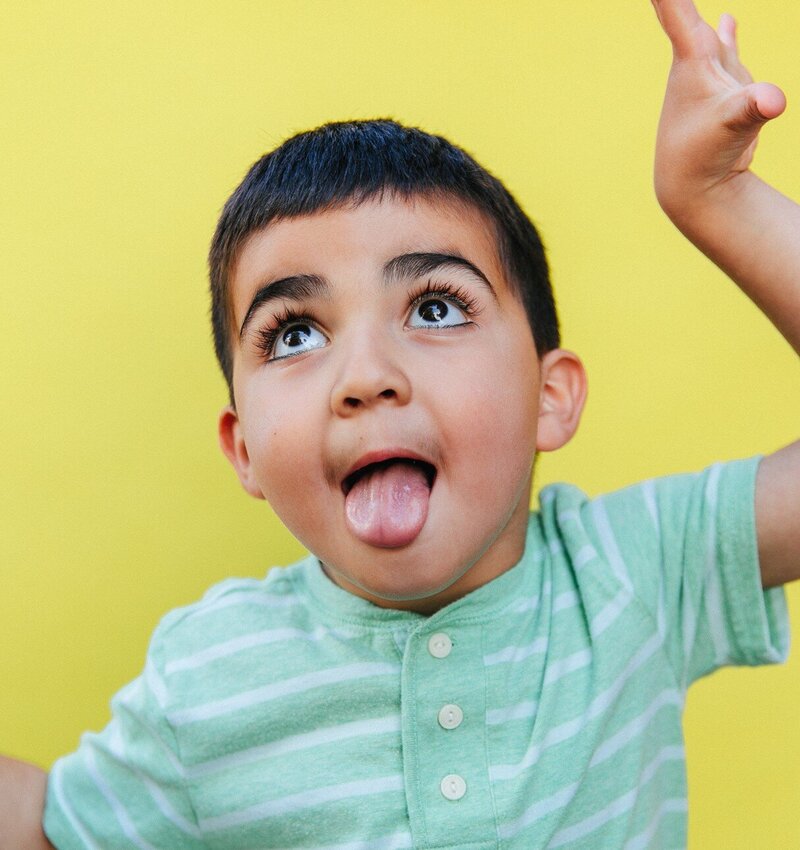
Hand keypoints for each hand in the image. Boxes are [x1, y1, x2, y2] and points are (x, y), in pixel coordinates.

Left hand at [652, 0, 785, 218]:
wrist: (695, 187)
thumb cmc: (706, 154)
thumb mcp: (731, 125)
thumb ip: (751, 108)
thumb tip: (771, 102)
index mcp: (691, 58)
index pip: (672, 3)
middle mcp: (695, 59)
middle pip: (683, 8)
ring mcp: (710, 73)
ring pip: (713, 34)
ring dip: (703, 20)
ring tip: (710, 23)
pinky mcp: (724, 89)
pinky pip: (724, 49)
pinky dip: (723, 33)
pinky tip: (724, 21)